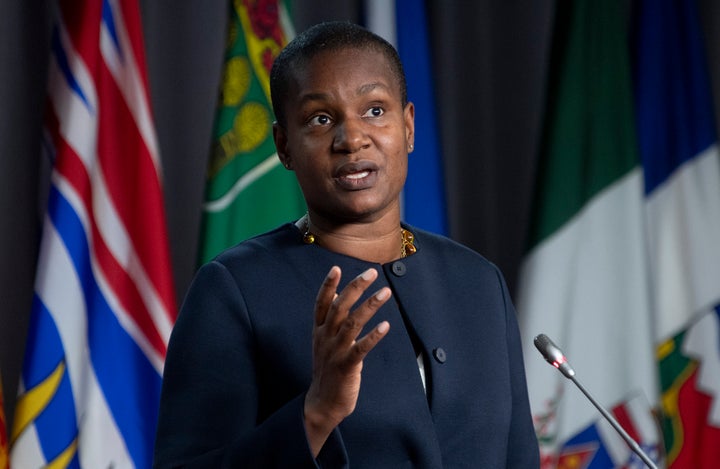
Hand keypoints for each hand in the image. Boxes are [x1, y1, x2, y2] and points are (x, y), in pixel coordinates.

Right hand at [303, 266, 390, 455]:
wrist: (322, 403)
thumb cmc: (327, 369)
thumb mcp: (323, 342)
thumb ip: (329, 319)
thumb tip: (336, 294)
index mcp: (318, 331)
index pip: (321, 303)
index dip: (327, 285)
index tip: (336, 268)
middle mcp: (325, 338)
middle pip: (339, 307)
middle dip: (355, 288)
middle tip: (371, 273)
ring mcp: (335, 352)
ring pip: (352, 323)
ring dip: (370, 306)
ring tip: (386, 292)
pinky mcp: (346, 367)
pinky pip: (361, 348)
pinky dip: (373, 336)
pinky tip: (386, 326)